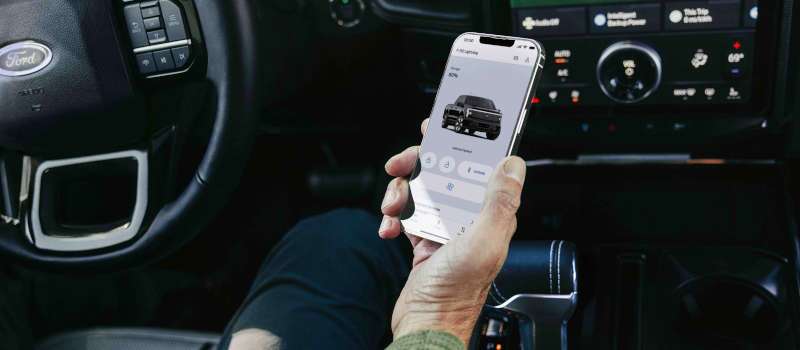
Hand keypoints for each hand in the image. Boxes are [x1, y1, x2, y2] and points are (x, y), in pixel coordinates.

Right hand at [379, 118, 526, 344]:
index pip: (480, 165)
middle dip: (419, 163)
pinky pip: (406, 213)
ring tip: (393, 207)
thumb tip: (513, 165)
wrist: (426, 325)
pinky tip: (389, 228)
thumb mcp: (483, 243)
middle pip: (443, 171)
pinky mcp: (424, 238)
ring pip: (421, 188)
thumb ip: (499, 203)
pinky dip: (393, 216)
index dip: (462, 142)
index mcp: (489, 213)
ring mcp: (445, 226)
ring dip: (401, 191)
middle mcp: (469, 217)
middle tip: (401, 165)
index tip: (440, 127)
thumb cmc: (456, 293)